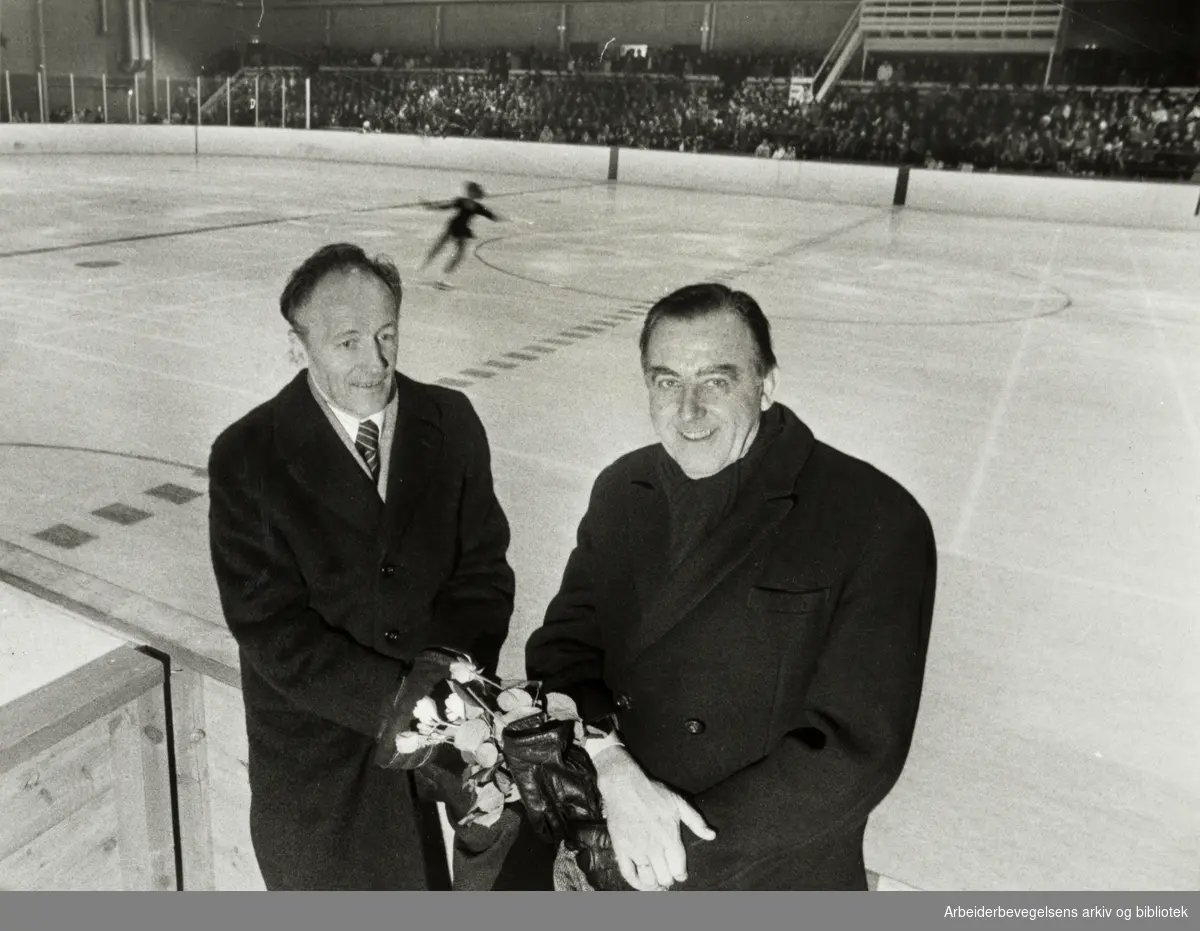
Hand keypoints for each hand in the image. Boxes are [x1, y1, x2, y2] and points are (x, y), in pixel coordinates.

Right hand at [592, 747, 715, 889]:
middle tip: (668, 877)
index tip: (680, 874)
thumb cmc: (653, 792)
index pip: (678, 868)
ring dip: (654, 884)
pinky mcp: (621, 849)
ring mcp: (636, 849)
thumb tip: (712, 836)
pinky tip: (641, 883)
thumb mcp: (679, 802)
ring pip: (648, 879)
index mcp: (670, 836)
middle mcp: (654, 846)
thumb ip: (696, 821)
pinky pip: (628, 874)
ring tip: (656, 883)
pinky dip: (636, 883)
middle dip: (668, 879)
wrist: (624, 785)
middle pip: (664, 877)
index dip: (681, 874)